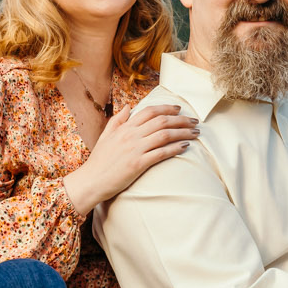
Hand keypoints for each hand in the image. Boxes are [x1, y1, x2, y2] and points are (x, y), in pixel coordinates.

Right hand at [62, 103, 198, 215]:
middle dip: (181, 119)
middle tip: (194, 121)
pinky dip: (175, 148)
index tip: (179, 109)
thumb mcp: (106, 136)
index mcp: (124, 127)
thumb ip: (118, 120)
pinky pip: (161, 153)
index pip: (149, 111)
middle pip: (161, 121)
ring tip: (195, 133)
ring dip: (183, 132)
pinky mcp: (138, 164)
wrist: (91, 181)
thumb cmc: (99, 160)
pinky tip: (186, 146)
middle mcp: (131, 135)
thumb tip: (129, 106)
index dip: (166, 108)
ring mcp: (135, 149)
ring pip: (164, 135)